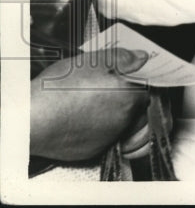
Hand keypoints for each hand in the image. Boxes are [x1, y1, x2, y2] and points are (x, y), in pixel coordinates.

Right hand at [30, 48, 149, 161]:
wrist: (32, 120)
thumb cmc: (58, 89)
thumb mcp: (91, 61)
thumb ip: (121, 57)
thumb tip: (140, 58)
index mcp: (131, 95)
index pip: (149, 87)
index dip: (139, 81)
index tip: (130, 78)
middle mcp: (126, 119)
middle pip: (141, 107)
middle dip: (133, 99)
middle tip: (114, 90)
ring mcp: (111, 137)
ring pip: (129, 126)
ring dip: (124, 117)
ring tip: (105, 106)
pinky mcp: (96, 151)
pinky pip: (110, 140)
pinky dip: (105, 131)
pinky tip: (91, 120)